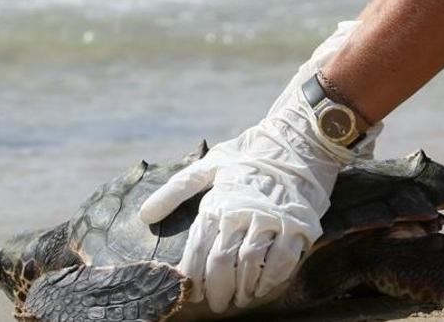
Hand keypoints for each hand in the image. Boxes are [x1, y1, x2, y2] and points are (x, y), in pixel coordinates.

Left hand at [140, 21, 381, 313]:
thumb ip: (175, 191)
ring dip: (244, 289)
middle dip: (217, 290)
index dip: (193, 275)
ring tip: (240, 299)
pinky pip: (284, 262)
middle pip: (223, 263)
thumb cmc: (250, 153)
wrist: (299, 138)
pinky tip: (264, 288)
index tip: (193, 291)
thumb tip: (144, 217)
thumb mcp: (208, 166)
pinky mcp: (298, 225)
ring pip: (252, 266)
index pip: (198, 248)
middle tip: (217, 304)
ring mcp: (271, 220)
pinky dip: (272, 280)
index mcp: (218, 201)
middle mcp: (241, 213)